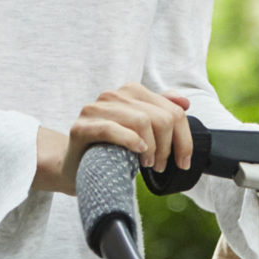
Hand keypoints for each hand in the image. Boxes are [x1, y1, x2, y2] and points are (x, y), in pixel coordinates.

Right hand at [44, 84, 194, 194]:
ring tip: (148, 164)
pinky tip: (138, 152)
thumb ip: (161, 112)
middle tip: (160, 166)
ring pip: (141, 121)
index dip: (184, 138)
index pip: (172, 110)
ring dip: (152, 148)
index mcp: (131, 91)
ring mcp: (95, 109)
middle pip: (161, 118)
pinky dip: (130, 141)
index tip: (183, 161)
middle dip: (167, 147)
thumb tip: (184, 103)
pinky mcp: (81, 127)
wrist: (74, 166)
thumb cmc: (110, 149)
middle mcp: (113, 95)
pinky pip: (111, 129)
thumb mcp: (140, 131)